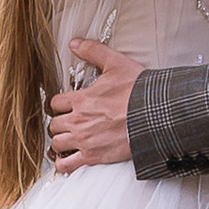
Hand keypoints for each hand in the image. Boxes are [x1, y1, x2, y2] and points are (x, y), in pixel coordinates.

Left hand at [47, 40, 144, 170]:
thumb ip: (93, 51)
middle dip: (60, 124)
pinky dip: (64, 164)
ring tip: (69, 141)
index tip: (68, 107)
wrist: (154, 116)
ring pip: (57, 144)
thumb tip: (74, 43)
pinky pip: (66, 165)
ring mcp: (84, 140)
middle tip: (70, 124)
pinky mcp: (93, 157)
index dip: (60, 105)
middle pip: (54, 125)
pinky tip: (69, 160)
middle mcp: (78, 120)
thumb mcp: (116, 63)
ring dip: (60, 143)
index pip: (55, 103)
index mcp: (81, 99)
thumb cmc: (138, 91)